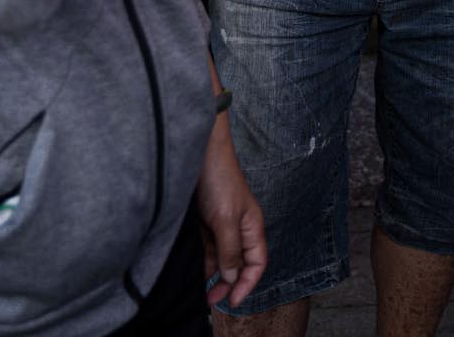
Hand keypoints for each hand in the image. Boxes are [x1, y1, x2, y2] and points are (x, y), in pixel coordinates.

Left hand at [196, 115, 265, 309]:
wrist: (199, 153)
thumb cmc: (219, 180)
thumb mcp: (226, 219)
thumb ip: (230, 250)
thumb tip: (233, 277)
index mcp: (252, 227)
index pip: (257, 263)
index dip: (248, 283)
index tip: (233, 300)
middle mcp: (239, 228)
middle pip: (239, 264)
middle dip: (229, 284)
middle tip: (212, 300)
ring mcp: (222, 225)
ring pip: (221, 259)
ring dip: (213, 276)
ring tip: (201, 292)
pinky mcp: (206, 222)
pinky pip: (207, 249)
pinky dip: (203, 263)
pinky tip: (195, 273)